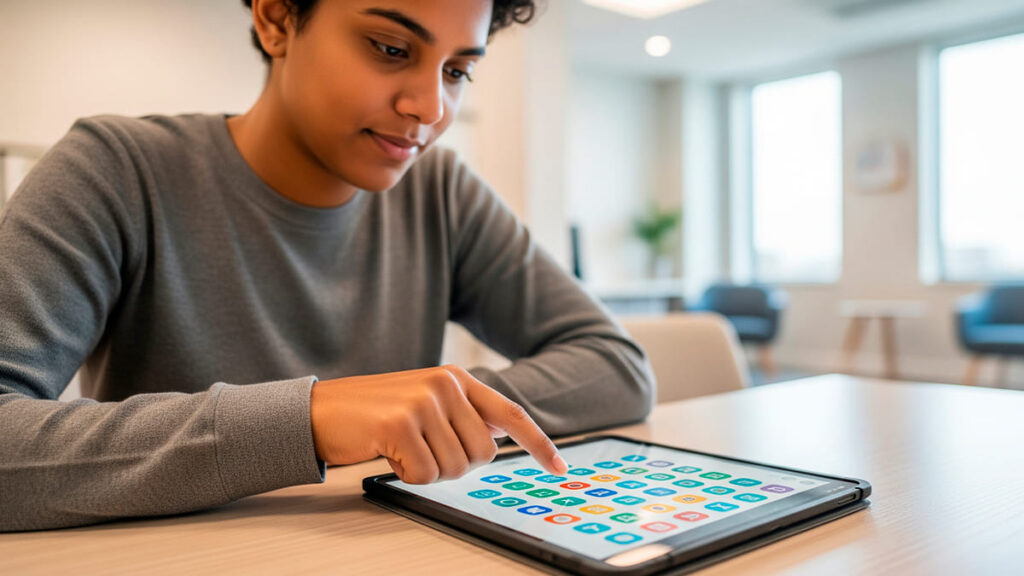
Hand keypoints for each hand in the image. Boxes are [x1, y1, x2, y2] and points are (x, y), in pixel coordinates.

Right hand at [309, 365, 567, 482]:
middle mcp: (444, 384)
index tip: (559, 468)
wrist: (319, 411)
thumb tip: (500, 437)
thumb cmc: (372, 414)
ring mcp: (423, 402)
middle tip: (422, 452)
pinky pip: (425, 475)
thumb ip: (463, 415)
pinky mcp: (400, 423)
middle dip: (455, 466)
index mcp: (455, 379)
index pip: (510, 414)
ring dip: (427, 471)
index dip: (539, 443)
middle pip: (482, 455)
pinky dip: (407, 475)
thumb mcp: (425, 403)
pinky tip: (388, 454)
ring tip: (401, 449)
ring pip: (454, 469)